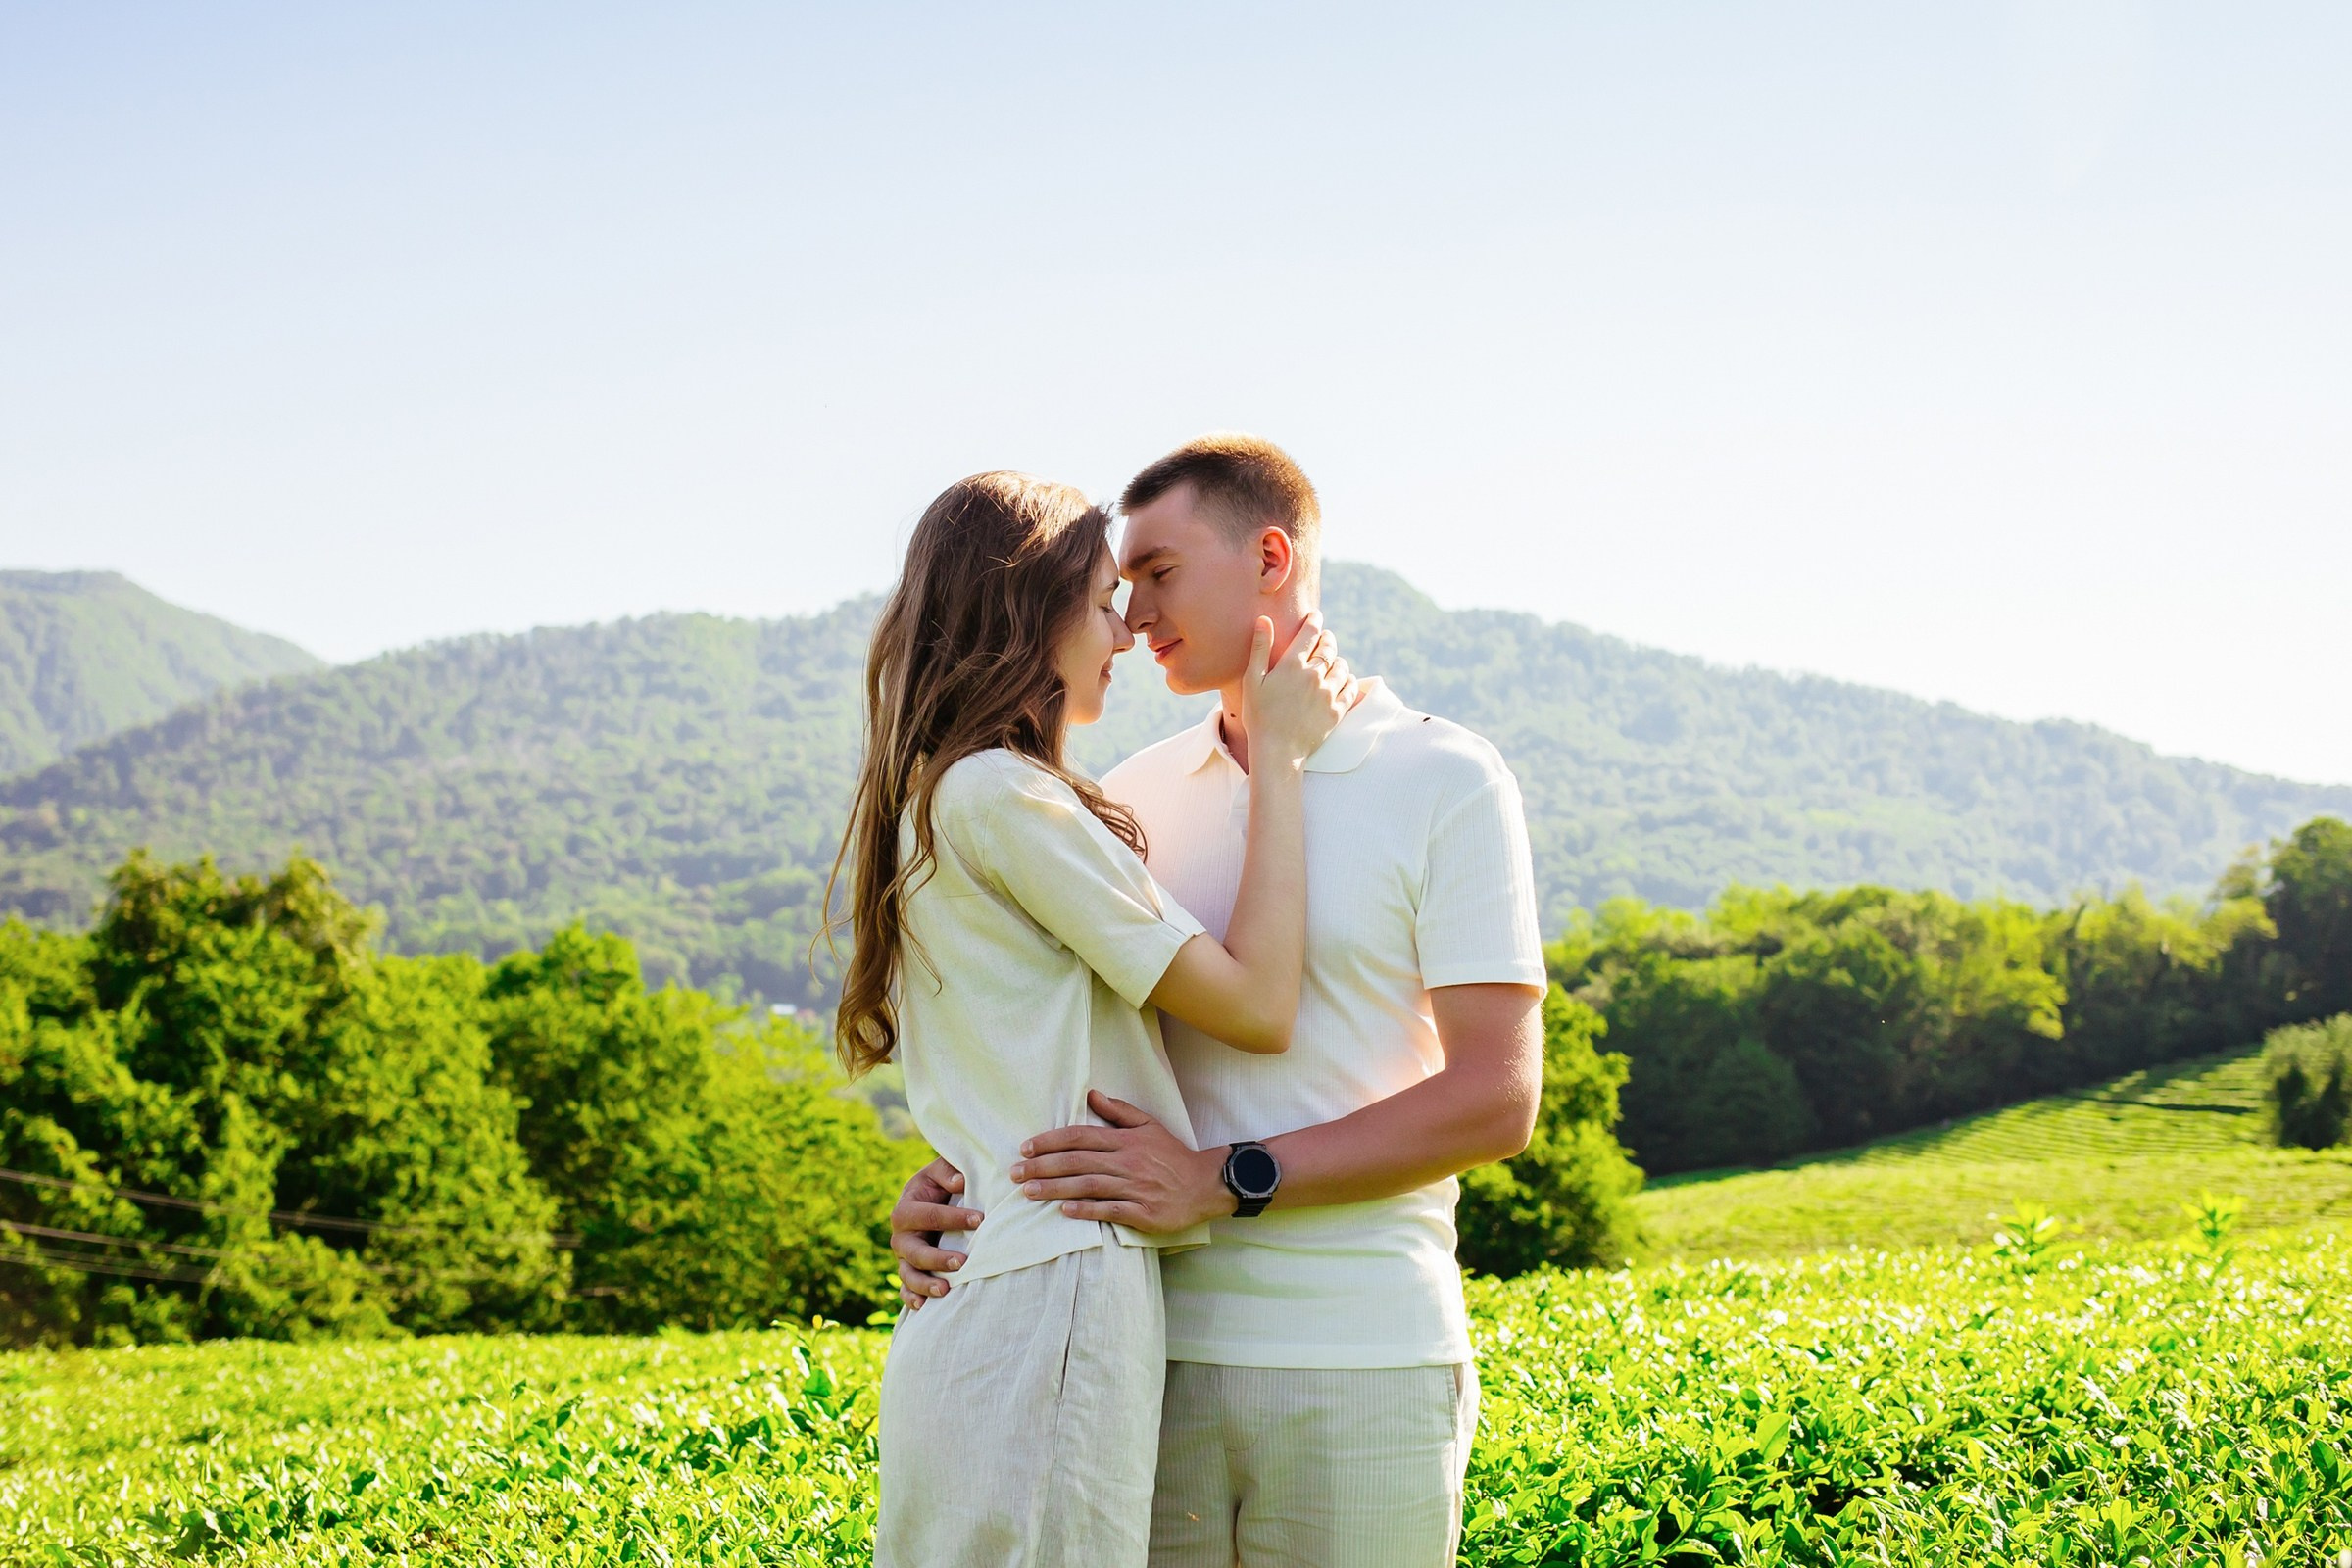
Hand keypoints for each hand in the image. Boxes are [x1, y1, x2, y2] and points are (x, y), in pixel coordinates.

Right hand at [890, 1156, 978, 1309]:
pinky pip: (904, 1290)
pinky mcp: (908, 1272)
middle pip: (912, 1250)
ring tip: (945, 1289)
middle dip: (936, 1257)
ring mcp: (903, 1257)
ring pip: (907, 1274)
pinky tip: (924, 1307)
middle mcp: (901, 1235)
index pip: (928, 1215)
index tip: (980, 1220)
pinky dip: (911, 1299)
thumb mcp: (942, 1172)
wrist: (931, 1199)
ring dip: (924, 1283)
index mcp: (906, 1207)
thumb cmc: (941, 1185)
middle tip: (962, 1262)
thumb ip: (948, 1172)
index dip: (953, 1218)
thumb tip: (959, 1182)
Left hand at [1011, 1090, 1236, 1233]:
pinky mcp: (1142, 1212)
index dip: (1051, 1141)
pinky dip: (1086, 1210)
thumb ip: (1119, 1111)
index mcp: (1125, 1140)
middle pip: (1077, 1161)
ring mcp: (1134, 1188)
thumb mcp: (1149, 1125)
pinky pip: (1109, 1210)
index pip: (1080, 1136)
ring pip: (1087, 1186)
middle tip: (1016, 1173)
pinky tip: (1064, 1211)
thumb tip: (1091, 1093)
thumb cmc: (1173, 1154)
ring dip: (1055, 1188)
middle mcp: (1127, 1162)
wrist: (1205, 1184)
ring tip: (1028, 1192)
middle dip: (1042, 1166)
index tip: (1026, 1147)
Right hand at [1237, 613, 1356, 769]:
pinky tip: (1341, 680)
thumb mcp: (1253, 680)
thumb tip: (1264, 619)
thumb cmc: (1259, 716)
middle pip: (1329, 646)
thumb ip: (1260, 648)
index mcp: (1292, 665)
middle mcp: (1314, 675)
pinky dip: (1347, 679)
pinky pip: (1350, 687)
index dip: (1314, 620)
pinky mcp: (1337, 711)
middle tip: (1324, 638)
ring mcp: (1328, 693)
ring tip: (1331, 661)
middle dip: (1326, 639)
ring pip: (1342, 665)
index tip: (1315, 616)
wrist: (1277, 751)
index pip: (1310, 632)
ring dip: (1337, 659)